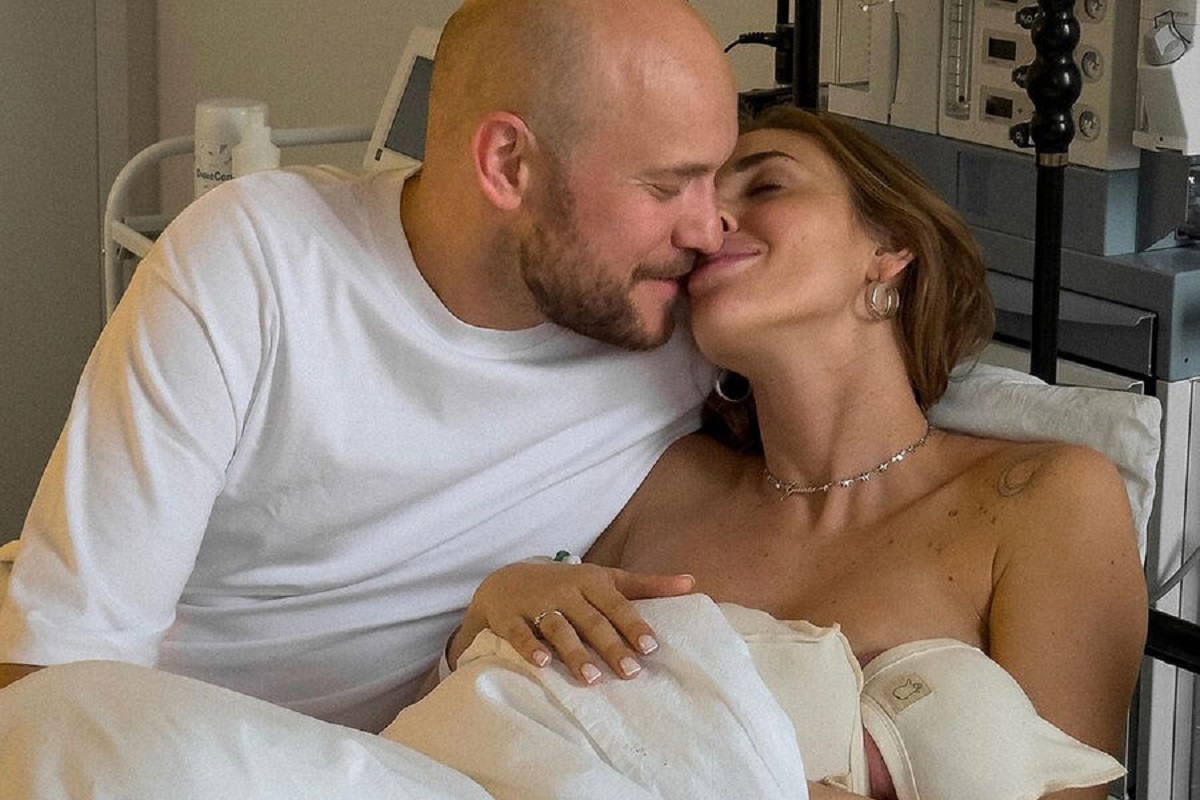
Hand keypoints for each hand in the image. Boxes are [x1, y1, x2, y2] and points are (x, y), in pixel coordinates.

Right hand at [449, 561, 693, 684]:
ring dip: (575, 653)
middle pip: (591, 620)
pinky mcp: (509, 618)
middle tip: (630, 672)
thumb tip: (692, 583)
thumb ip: (647, 585)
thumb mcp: (605, 578)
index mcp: (591, 581)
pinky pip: (521, 633)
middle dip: (610, 646)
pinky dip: (531, 647)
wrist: (507, 580)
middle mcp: (565, 590)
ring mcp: (536, 603)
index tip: (650, 647)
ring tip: (593, 678)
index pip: (616, 604)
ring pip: (559, 629)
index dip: (633, 624)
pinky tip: (543, 664)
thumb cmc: (568, 583)